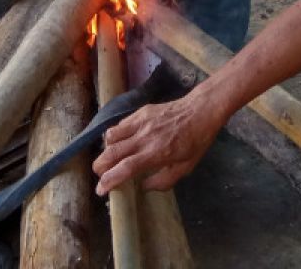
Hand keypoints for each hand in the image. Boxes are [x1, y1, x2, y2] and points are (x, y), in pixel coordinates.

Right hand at [92, 93, 223, 194]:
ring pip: (111, 136)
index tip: (101, 190)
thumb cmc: (196, 141)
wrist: (201, 110)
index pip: (124, 168)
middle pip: (111, 152)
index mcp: (155, 154)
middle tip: (100, 174)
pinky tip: (121, 141)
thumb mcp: (185, 168)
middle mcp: (144, 138)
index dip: (109, 180)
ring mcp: (141, 122)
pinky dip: (115, 135)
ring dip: (106, 149)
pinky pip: (121, 124)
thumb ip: (163, 181)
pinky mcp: (141, 111)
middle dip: (100, 167)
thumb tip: (143, 187)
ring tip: (111, 157)